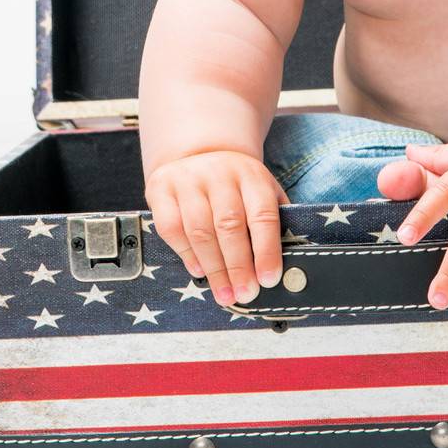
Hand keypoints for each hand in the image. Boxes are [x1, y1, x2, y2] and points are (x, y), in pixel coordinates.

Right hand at [146, 150, 289, 307]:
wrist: (199, 152)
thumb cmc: (237, 185)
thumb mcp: (261, 190)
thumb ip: (273, 219)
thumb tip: (287, 261)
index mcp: (251, 176)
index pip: (263, 214)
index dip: (266, 249)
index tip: (268, 279)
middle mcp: (219, 174)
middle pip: (230, 225)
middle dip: (239, 266)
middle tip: (246, 294)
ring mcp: (188, 180)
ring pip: (200, 230)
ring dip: (214, 268)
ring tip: (225, 294)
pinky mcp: (161, 189)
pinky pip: (171, 228)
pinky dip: (186, 254)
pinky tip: (199, 272)